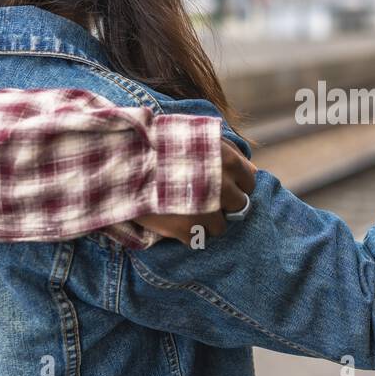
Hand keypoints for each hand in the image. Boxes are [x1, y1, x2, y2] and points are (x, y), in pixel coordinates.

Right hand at [134, 139, 255, 243]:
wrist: (121, 160)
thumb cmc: (158, 144)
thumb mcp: (195, 135)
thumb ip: (226, 150)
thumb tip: (253, 169)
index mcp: (226, 159)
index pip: (249, 181)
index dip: (236, 184)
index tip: (221, 186)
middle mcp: (221, 185)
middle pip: (238, 205)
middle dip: (223, 203)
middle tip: (202, 200)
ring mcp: (206, 209)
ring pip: (220, 227)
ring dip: (206, 221)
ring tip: (184, 210)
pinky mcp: (187, 228)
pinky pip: (199, 239)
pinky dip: (187, 234)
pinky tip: (173, 220)